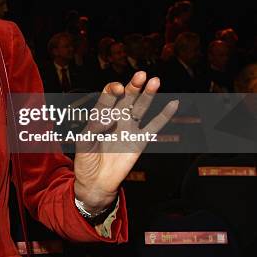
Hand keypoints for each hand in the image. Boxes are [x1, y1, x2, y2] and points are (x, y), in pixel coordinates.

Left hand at [73, 71, 177, 211]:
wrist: (95, 182)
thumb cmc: (85, 160)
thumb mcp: (83, 142)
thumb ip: (95, 127)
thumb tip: (110, 117)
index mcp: (100, 116)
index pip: (107, 97)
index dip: (112, 90)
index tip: (117, 88)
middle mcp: (116, 118)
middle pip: (126, 98)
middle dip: (133, 86)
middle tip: (141, 74)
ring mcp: (129, 129)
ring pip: (141, 107)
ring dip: (148, 94)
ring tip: (155, 81)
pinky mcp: (140, 141)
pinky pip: (154, 126)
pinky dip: (164, 115)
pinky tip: (173, 103)